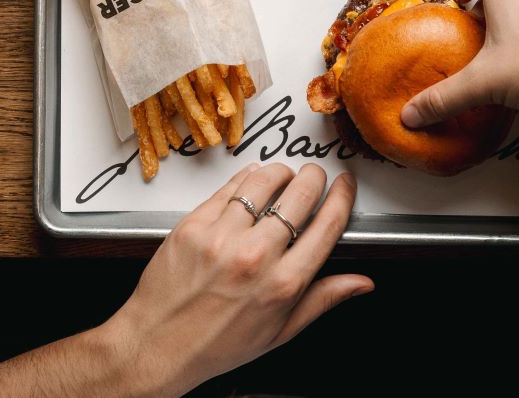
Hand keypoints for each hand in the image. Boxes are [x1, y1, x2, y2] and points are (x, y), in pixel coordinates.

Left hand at [100, 163, 371, 396]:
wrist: (157, 345)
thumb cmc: (216, 344)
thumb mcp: (280, 331)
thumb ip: (323, 299)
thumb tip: (361, 282)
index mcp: (283, 285)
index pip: (327, 225)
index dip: (342, 197)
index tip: (344, 184)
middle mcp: (255, 258)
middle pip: (300, 194)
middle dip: (313, 177)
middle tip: (313, 176)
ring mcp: (222, 238)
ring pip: (264, 182)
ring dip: (280, 172)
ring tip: (283, 174)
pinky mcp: (193, 225)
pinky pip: (228, 188)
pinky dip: (246, 178)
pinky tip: (251, 180)